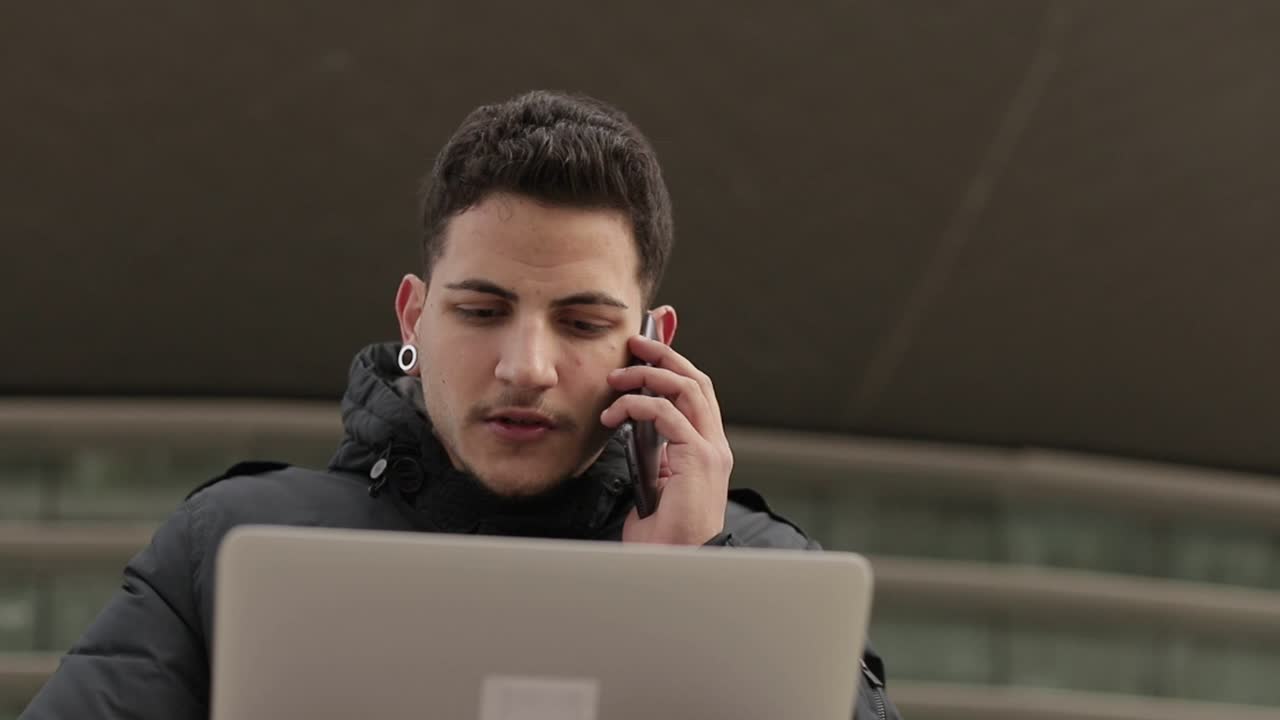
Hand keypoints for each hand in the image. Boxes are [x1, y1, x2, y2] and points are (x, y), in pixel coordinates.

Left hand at [601, 334, 732, 544]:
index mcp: (706, 450)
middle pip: (696, 381)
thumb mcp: (654, 483)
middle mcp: (714, 446)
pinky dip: (638, 404)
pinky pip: (668, 414)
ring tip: (617, 379)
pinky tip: (615, 414)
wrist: (673, 564)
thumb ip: (654, 454)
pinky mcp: (697, 459)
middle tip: (635, 344)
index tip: (645, 351)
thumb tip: (632, 426)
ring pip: (686, 389)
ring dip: (648, 375)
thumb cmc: (661, 535)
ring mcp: (710, 451)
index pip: (696, 394)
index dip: (674, 366)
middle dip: (665, 355)